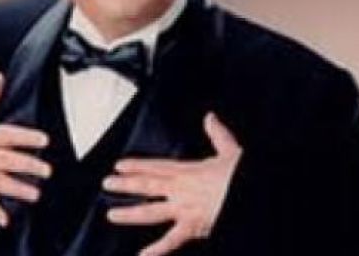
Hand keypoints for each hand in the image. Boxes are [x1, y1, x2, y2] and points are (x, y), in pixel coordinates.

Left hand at [103, 112, 241, 255]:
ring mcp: (184, 209)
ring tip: (112, 215)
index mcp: (188, 171)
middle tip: (107, 184)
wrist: (251, 193)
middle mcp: (181, 189)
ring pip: (151, 211)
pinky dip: (157, 250)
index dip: (137, 165)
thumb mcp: (230, 150)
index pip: (156, 166)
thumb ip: (217, 134)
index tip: (120, 165)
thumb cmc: (242, 175)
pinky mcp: (192, 226)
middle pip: (147, 185)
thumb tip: (210, 117)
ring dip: (131, 214)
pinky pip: (172, 240)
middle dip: (126, 185)